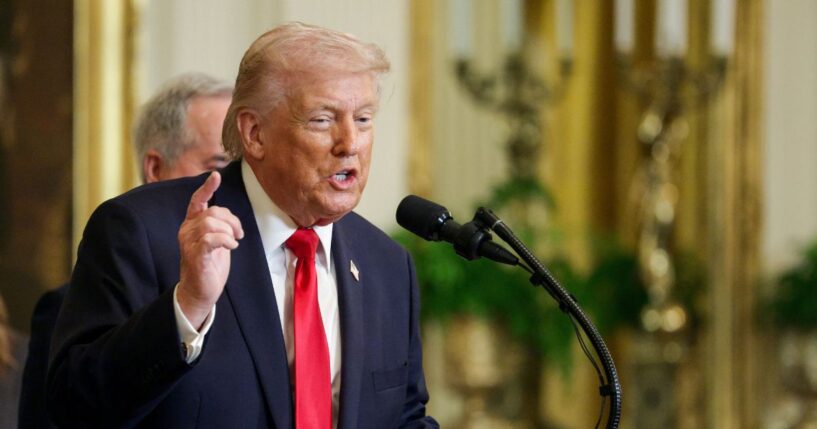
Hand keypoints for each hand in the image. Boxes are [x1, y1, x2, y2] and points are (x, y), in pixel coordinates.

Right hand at [177, 172, 243, 328]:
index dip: (206, 188)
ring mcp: (188, 243)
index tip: (215, 175)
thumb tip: (228, 216)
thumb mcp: (217, 241)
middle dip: (231, 220)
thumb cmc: (210, 265)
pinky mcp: (195, 255)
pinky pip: (211, 238)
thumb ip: (219, 226)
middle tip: (239, 233)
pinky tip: (231, 247)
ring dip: (229, 230)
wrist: (201, 291)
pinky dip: (226, 240)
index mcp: (191, 225)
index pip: (197, 201)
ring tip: (234, 241)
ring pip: (210, 223)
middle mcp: (186, 231)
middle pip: (212, 212)